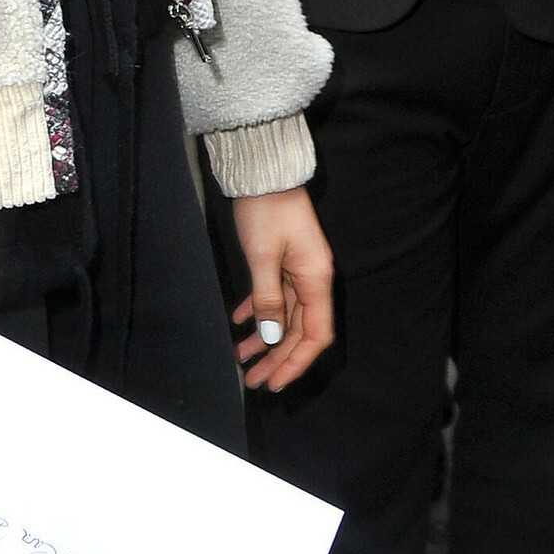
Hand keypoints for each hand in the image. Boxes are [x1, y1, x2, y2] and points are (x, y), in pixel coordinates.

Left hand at [231, 186, 333, 390]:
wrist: (263, 171)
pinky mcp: (281, 260)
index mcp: (315, 279)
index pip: (315, 334)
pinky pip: (272, 295)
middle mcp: (311, 278)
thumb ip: (267, 297)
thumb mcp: (262, 255)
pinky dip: (257, 310)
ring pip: (283, 315)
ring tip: (240, 356)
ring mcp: (296, 269)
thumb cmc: (266, 209)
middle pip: (298, 330)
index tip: (275, 381)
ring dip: (264, 337)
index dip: (297, 361)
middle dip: (276, 357)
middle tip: (253, 380)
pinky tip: (238, 322)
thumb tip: (270, 336)